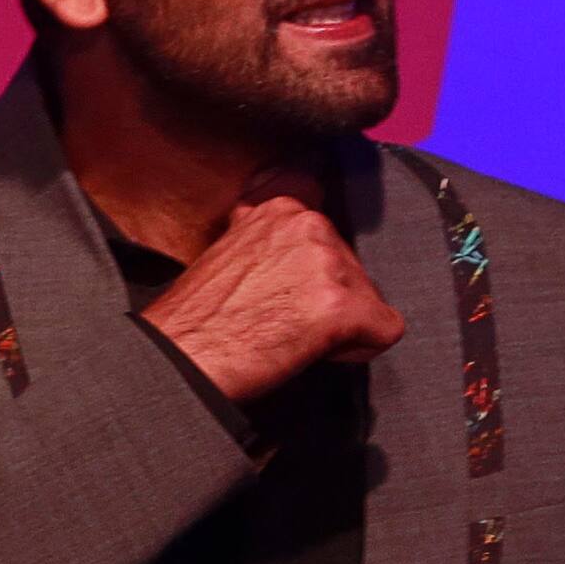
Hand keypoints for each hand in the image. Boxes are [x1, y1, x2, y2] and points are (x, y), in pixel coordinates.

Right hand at [138, 161, 404, 402]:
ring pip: (369, 296)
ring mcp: (328, 264)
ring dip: (341, 324)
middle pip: (353, 267)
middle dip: (329, 298)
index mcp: (281, 208)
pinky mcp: (343, 306)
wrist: (181, 354)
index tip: (295, 290)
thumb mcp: (230, 250)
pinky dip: (360, 348)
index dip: (315, 270)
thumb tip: (285, 251)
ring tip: (294, 339)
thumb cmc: (195, 316)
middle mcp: (309, 225)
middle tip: (286, 323)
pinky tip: (319, 353)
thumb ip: (267, 239)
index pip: (328, 235)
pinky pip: (383, 329)